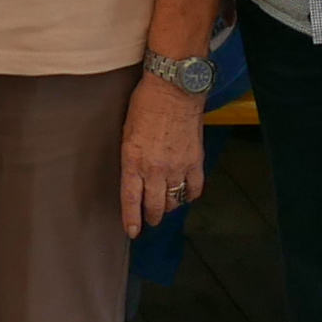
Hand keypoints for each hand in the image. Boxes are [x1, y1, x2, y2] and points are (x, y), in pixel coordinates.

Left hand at [121, 74, 206, 233]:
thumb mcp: (127, 132)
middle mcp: (154, 168)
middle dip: (151, 216)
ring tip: (167, 206)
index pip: (131, 199)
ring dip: (169, 207)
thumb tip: (135, 176)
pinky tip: (186, 193)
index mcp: (132, 160)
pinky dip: (190, 194)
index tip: (132, 232)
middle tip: (151, 220)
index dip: (131, 219)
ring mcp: (177, 166)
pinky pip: (194, 188)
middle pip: (154, 205)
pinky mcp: (195, 161)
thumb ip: (131, 158)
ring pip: (174, 200)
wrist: (173, 89)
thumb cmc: (144, 104)